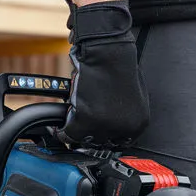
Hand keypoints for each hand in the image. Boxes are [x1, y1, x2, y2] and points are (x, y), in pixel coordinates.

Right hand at [52, 0, 149, 148]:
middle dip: (89, 135)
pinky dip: (60, 131)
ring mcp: (104, 126)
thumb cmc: (119, 67)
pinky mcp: (85, 120)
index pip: (120, 142)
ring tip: (68, 125)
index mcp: (138, 124)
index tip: (94, 135)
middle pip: (101, 142)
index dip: (104, 138)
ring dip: (75, 133)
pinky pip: (68, 133)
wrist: (107, 52)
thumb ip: (125, 116)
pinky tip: (57, 127)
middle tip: (79, 128)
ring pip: (84, 139)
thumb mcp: (134, 97)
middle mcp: (123, 129)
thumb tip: (112, 125)